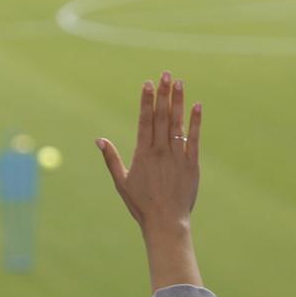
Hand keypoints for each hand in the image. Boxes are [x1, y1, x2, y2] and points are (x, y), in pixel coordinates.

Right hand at [96, 70, 201, 236]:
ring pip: (177, 124)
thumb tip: (99, 139)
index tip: (147, 83)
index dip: (146, 100)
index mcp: (143, 154)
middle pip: (161, 117)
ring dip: (178, 102)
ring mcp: (177, 156)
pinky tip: (196, 106)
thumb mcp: (121, 182)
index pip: (145, 121)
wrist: (166, 222)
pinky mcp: (192, 164)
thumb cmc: (141, 205)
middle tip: (165, 74)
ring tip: (179, 82)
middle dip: (163, 94)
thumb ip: (111, 158)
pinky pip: (194, 139)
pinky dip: (195, 122)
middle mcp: (160, 151)